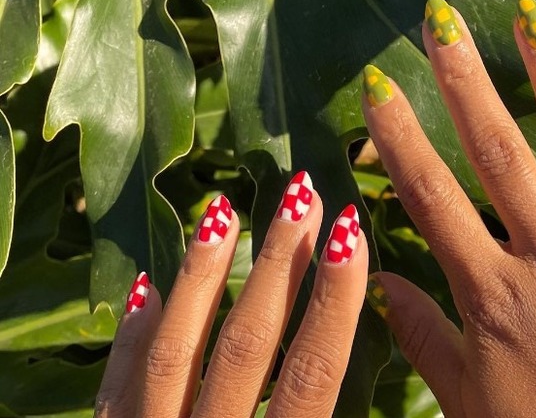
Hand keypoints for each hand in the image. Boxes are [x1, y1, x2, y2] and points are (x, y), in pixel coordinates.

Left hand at [94, 172, 367, 416]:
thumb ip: (320, 408)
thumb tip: (362, 360)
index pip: (314, 370)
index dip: (336, 299)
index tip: (350, 230)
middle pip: (248, 343)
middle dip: (279, 263)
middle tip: (302, 193)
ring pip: (175, 351)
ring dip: (202, 275)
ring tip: (221, 209)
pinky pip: (119, 385)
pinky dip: (135, 334)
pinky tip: (149, 285)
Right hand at [362, 0, 535, 416]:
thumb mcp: (471, 403)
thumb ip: (423, 337)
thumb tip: (375, 279)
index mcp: (495, 296)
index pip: (434, 199)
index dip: (401, 140)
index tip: (380, 89)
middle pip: (500, 157)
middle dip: (465, 85)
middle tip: (441, 23)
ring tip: (530, 18)